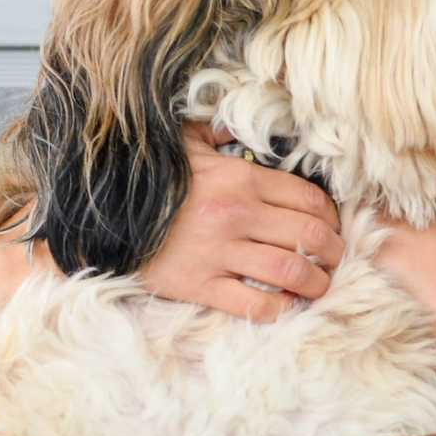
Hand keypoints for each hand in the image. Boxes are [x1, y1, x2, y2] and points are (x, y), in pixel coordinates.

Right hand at [137, 124, 343, 320]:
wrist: (98, 218)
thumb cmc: (147, 182)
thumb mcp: (182, 144)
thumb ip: (216, 134)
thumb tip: (237, 128)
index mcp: (239, 177)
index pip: (308, 197)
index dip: (333, 215)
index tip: (335, 226)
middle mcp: (236, 213)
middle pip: (311, 235)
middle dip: (335, 250)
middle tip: (337, 258)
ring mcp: (219, 252)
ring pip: (292, 271)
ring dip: (318, 282)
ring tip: (321, 284)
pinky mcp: (201, 285)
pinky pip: (257, 304)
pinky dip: (282, 308)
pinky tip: (288, 304)